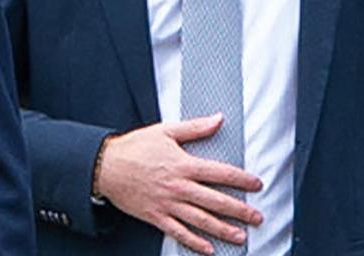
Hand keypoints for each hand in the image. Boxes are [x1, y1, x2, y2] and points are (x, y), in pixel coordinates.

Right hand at [92, 114, 262, 255]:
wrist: (106, 166)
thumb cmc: (134, 148)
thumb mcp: (165, 131)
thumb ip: (195, 128)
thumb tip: (218, 120)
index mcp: (184, 165)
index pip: (221, 173)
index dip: (242, 180)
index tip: (256, 184)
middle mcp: (179, 187)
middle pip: (216, 201)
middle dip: (240, 210)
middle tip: (256, 217)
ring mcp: (168, 204)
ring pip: (201, 220)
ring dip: (223, 229)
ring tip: (240, 236)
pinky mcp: (156, 216)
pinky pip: (179, 233)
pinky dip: (195, 242)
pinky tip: (208, 248)